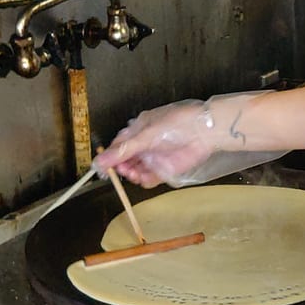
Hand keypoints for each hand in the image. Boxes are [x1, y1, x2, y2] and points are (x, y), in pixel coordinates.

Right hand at [93, 92, 285, 188]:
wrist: (204, 132)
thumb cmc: (177, 124)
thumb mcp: (146, 135)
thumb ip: (123, 150)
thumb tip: (100, 161)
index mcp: (136, 131)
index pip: (116, 147)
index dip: (108, 158)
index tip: (103, 169)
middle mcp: (143, 145)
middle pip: (124, 162)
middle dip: (121, 168)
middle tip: (122, 170)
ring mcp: (153, 158)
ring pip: (135, 172)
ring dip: (132, 175)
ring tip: (134, 174)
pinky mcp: (164, 170)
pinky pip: (149, 179)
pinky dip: (145, 181)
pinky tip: (144, 178)